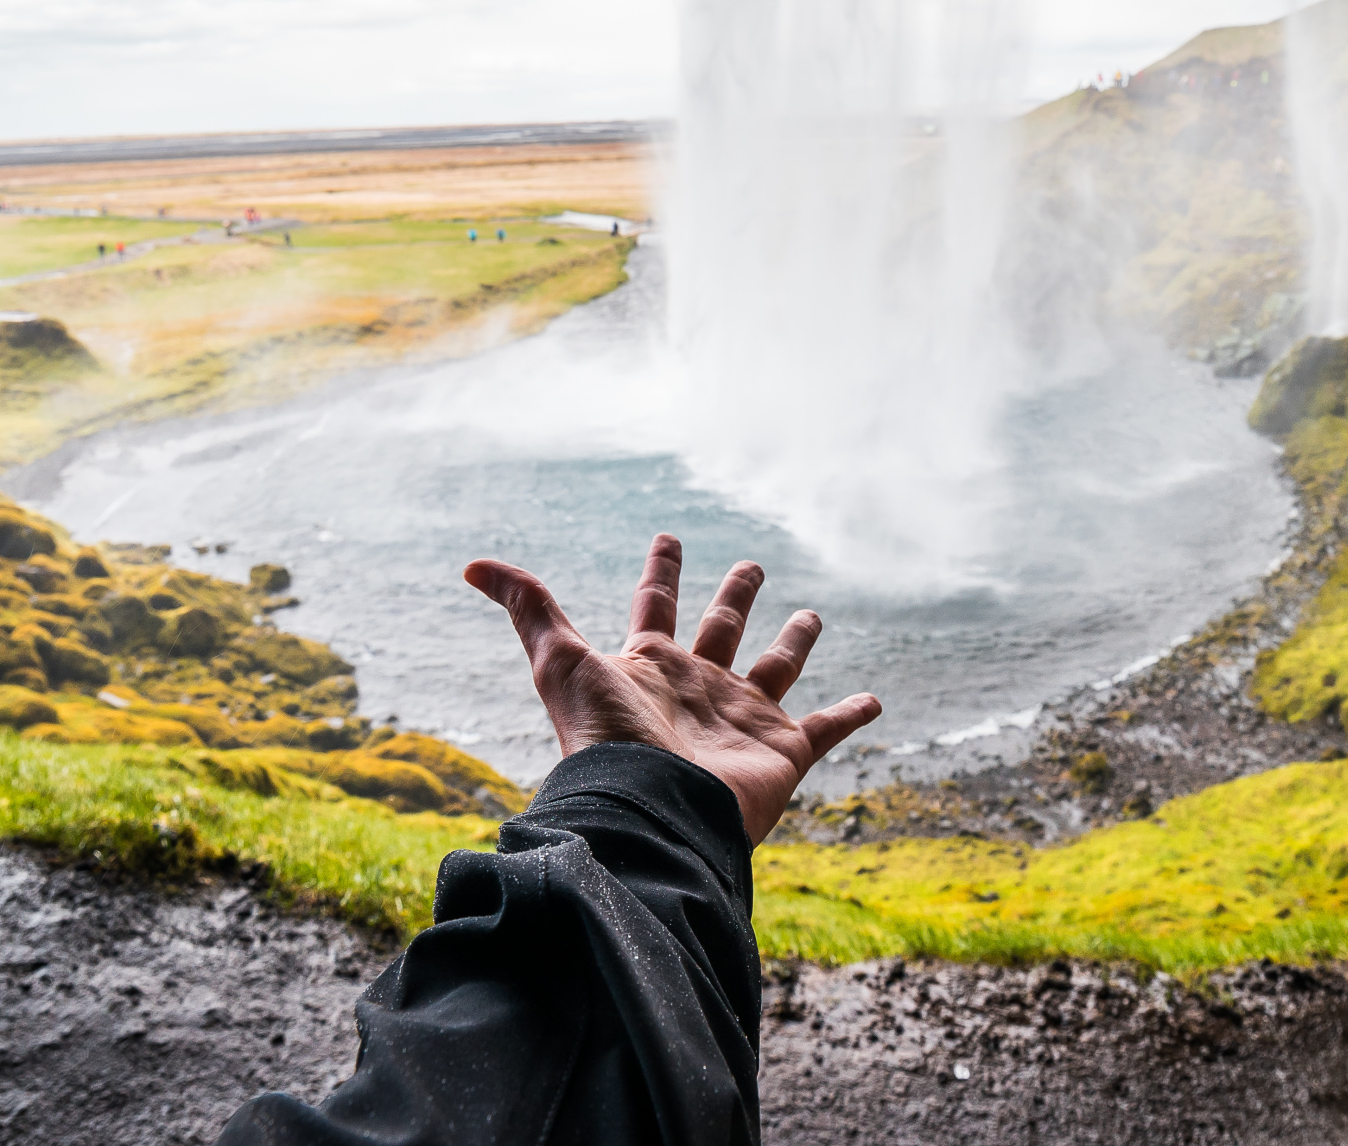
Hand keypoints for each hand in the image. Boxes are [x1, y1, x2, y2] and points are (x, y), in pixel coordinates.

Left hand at [465, 533, 881, 844]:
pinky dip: (850, 714)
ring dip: (793, 641)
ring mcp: (741, 718)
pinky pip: (824, 729)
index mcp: (650, 664)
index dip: (661, 568)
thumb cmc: (608, 739)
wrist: (656, 811)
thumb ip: (527, 608)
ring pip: (774, 668)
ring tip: (811, 617)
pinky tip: (874, 700)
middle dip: (735, 596)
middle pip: (720, 629)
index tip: (669, 537)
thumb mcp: (560, 661)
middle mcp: (697, 687)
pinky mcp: (780, 750)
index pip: (655, 604)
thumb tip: (473, 563)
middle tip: (752, 564)